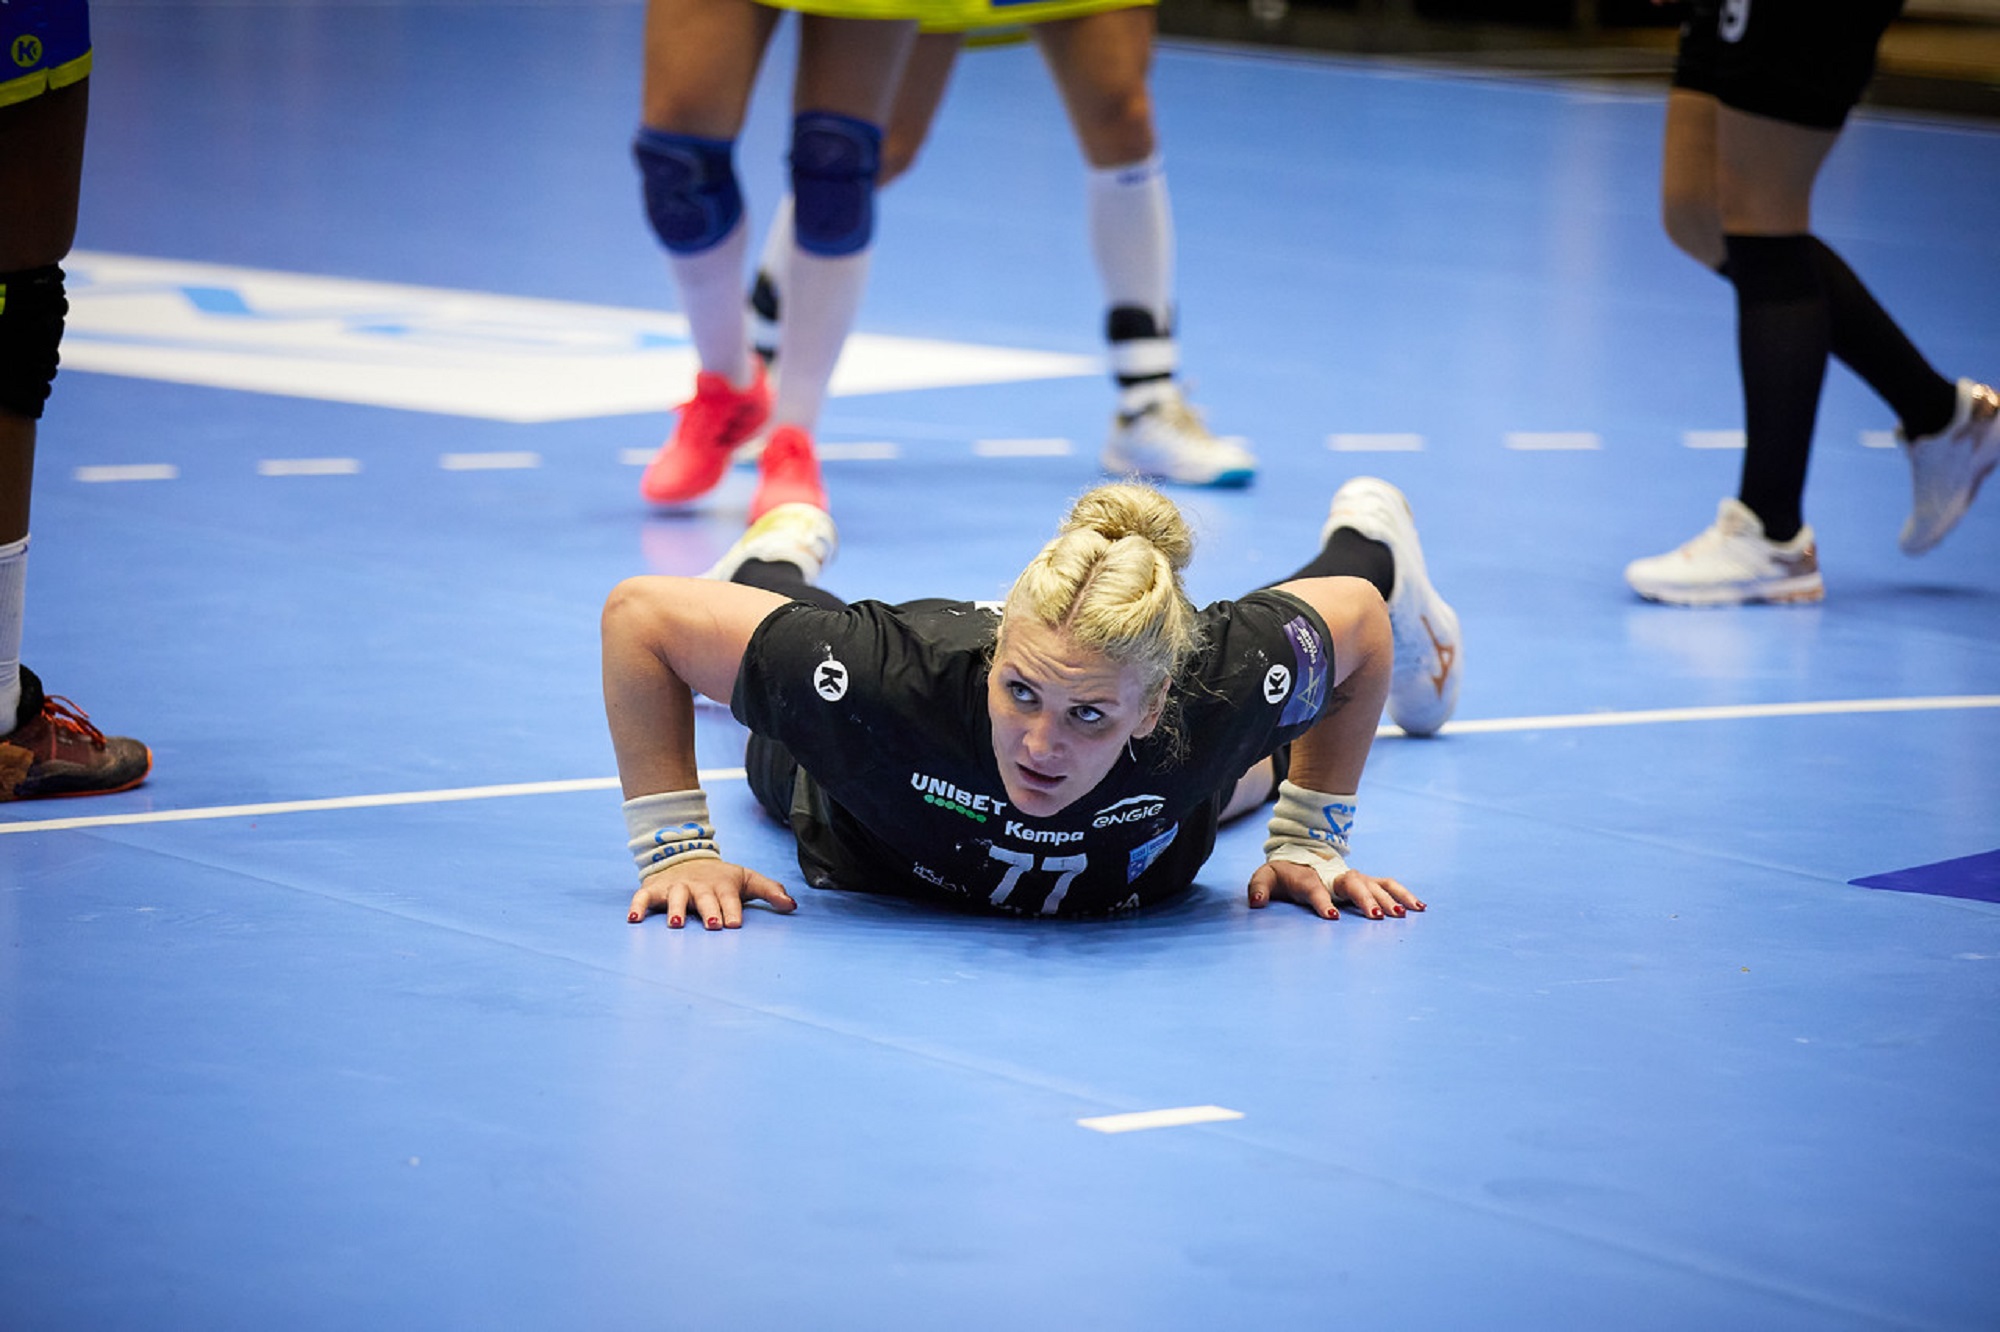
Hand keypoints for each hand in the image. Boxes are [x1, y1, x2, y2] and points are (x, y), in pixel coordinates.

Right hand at [627, 858, 796, 929]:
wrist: (687, 856)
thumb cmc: (721, 878)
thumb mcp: (747, 879)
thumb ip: (771, 891)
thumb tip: (793, 905)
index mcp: (722, 884)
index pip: (729, 897)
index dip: (732, 909)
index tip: (734, 924)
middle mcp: (699, 885)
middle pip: (704, 897)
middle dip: (708, 910)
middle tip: (713, 926)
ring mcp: (676, 887)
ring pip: (675, 896)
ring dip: (675, 909)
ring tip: (676, 925)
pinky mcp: (655, 890)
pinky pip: (643, 897)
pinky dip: (638, 906)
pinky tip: (634, 920)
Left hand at [1246, 860, 1425, 920]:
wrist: (1300, 853)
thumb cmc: (1283, 872)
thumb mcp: (1265, 877)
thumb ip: (1260, 887)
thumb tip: (1255, 901)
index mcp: (1309, 877)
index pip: (1315, 889)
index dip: (1322, 901)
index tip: (1332, 915)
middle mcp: (1336, 876)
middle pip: (1353, 884)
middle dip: (1365, 899)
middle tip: (1376, 918)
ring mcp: (1354, 877)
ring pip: (1376, 883)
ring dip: (1390, 897)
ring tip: (1404, 914)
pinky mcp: (1366, 881)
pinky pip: (1388, 885)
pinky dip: (1404, 893)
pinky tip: (1419, 907)